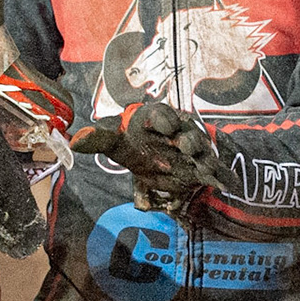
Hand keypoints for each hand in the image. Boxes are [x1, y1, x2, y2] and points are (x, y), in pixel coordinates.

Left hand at [71, 102, 242, 215]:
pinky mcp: (204, 165)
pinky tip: (226, 185)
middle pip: (186, 132)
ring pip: (202, 151)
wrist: (160, 158)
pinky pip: (215, 170)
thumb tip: (73, 141)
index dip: (161, 120)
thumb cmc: (137, 144)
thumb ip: (100, 140)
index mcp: (158, 118)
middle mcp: (180, 130)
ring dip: (204, 158)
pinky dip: (221, 177)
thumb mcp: (118, 144)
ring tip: (205, 168)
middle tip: (185, 146)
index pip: (160, 116)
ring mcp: (195, 148)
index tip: (162, 126)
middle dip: (187, 139)